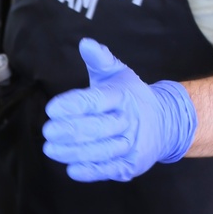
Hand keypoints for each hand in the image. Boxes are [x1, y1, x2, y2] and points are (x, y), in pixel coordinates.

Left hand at [41, 38, 197, 182]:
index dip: (73, 105)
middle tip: (47, 131)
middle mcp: (129, 121)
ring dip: (74, 152)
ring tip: (51, 149)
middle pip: (98, 127)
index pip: (96, 100)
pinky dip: (89, 171)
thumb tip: (85, 43)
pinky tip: (71, 168)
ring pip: (101, 151)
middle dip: (70, 130)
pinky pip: (109, 170)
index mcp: (123, 96)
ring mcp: (132, 145)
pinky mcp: (131, 165)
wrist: (165, 123)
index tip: (51, 109)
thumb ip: (100, 60)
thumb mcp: (117, 74)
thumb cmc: (131, 97)